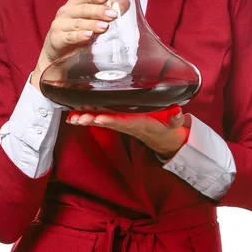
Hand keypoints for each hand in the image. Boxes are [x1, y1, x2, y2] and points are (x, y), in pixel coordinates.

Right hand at [31, 0, 129, 89]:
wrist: (57, 55)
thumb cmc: (76, 35)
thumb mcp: (92, 23)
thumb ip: (107, 13)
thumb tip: (125, 2)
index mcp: (74, 5)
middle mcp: (65, 12)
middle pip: (83, 9)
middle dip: (98, 11)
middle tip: (112, 15)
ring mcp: (59, 25)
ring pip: (77, 23)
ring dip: (91, 24)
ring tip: (104, 27)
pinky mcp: (56, 39)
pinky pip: (69, 37)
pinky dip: (79, 36)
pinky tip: (89, 36)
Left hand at [66, 105, 190, 158]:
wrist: (163, 138)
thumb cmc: (168, 126)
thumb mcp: (175, 122)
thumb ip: (176, 118)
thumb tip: (178, 113)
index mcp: (141, 122)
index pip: (124, 121)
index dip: (112, 120)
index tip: (99, 118)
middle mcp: (128, 124)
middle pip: (108, 122)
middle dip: (93, 120)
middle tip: (78, 117)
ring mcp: (122, 124)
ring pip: (102, 121)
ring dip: (87, 120)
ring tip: (73, 118)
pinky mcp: (118, 123)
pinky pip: (101, 120)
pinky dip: (87, 118)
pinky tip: (74, 117)